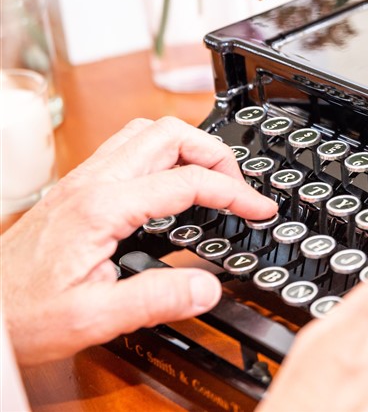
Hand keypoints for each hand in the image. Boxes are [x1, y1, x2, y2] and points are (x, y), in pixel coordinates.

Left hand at [0, 117, 276, 364]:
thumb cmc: (21, 315)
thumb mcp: (93, 319)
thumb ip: (156, 300)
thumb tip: (209, 286)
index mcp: (102, 207)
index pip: (187, 181)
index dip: (234, 193)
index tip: (259, 210)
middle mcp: (92, 183)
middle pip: (169, 133)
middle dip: (215, 153)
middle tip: (238, 187)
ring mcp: (82, 181)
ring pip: (146, 133)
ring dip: (188, 147)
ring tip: (211, 179)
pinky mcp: (76, 189)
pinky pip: (128, 149)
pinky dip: (163, 156)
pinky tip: (171, 188)